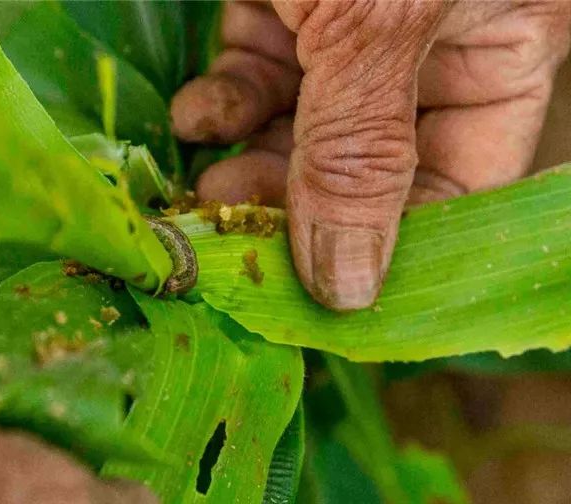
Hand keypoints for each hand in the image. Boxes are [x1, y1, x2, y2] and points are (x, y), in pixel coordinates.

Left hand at [171, 0, 570, 309]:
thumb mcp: (378, 27)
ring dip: (252, 167)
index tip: (324, 296)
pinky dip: (224, 104)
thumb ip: (361, 150)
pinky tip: (198, 116)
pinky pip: (256, 75)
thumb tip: (350, 289)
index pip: (462, 178)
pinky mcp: (283, 7)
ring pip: (302, 131)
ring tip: (209, 191)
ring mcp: (352, 30)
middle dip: (301, 208)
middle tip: (240, 239)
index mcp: (502, 44)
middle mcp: (429, 48)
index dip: (394, 244)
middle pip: (369, 167)